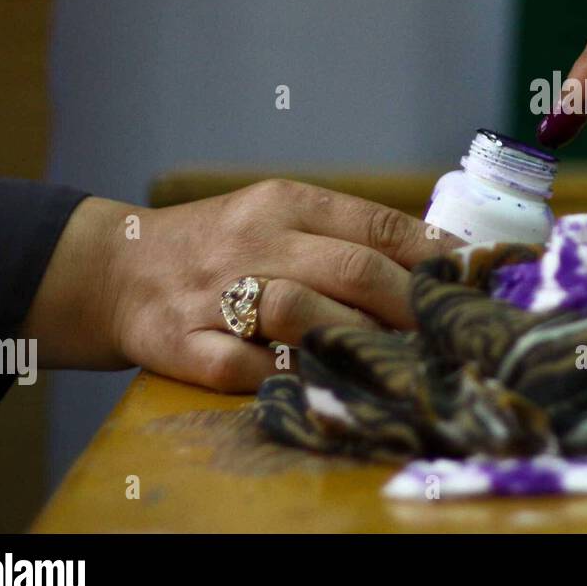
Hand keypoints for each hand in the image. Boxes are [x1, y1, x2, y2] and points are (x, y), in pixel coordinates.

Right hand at [25, 180, 460, 391]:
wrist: (115, 266)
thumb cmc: (224, 244)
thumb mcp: (282, 215)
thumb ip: (349, 234)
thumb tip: (440, 262)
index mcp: (286, 202)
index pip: (376, 224)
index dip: (431, 257)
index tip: (470, 282)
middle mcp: (254, 240)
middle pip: (350, 270)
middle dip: (409, 306)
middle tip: (447, 334)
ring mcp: (213, 291)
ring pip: (297, 313)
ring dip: (353, 340)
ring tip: (394, 362)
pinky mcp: (176, 341)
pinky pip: (237, 367)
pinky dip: (280, 378)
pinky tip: (314, 383)